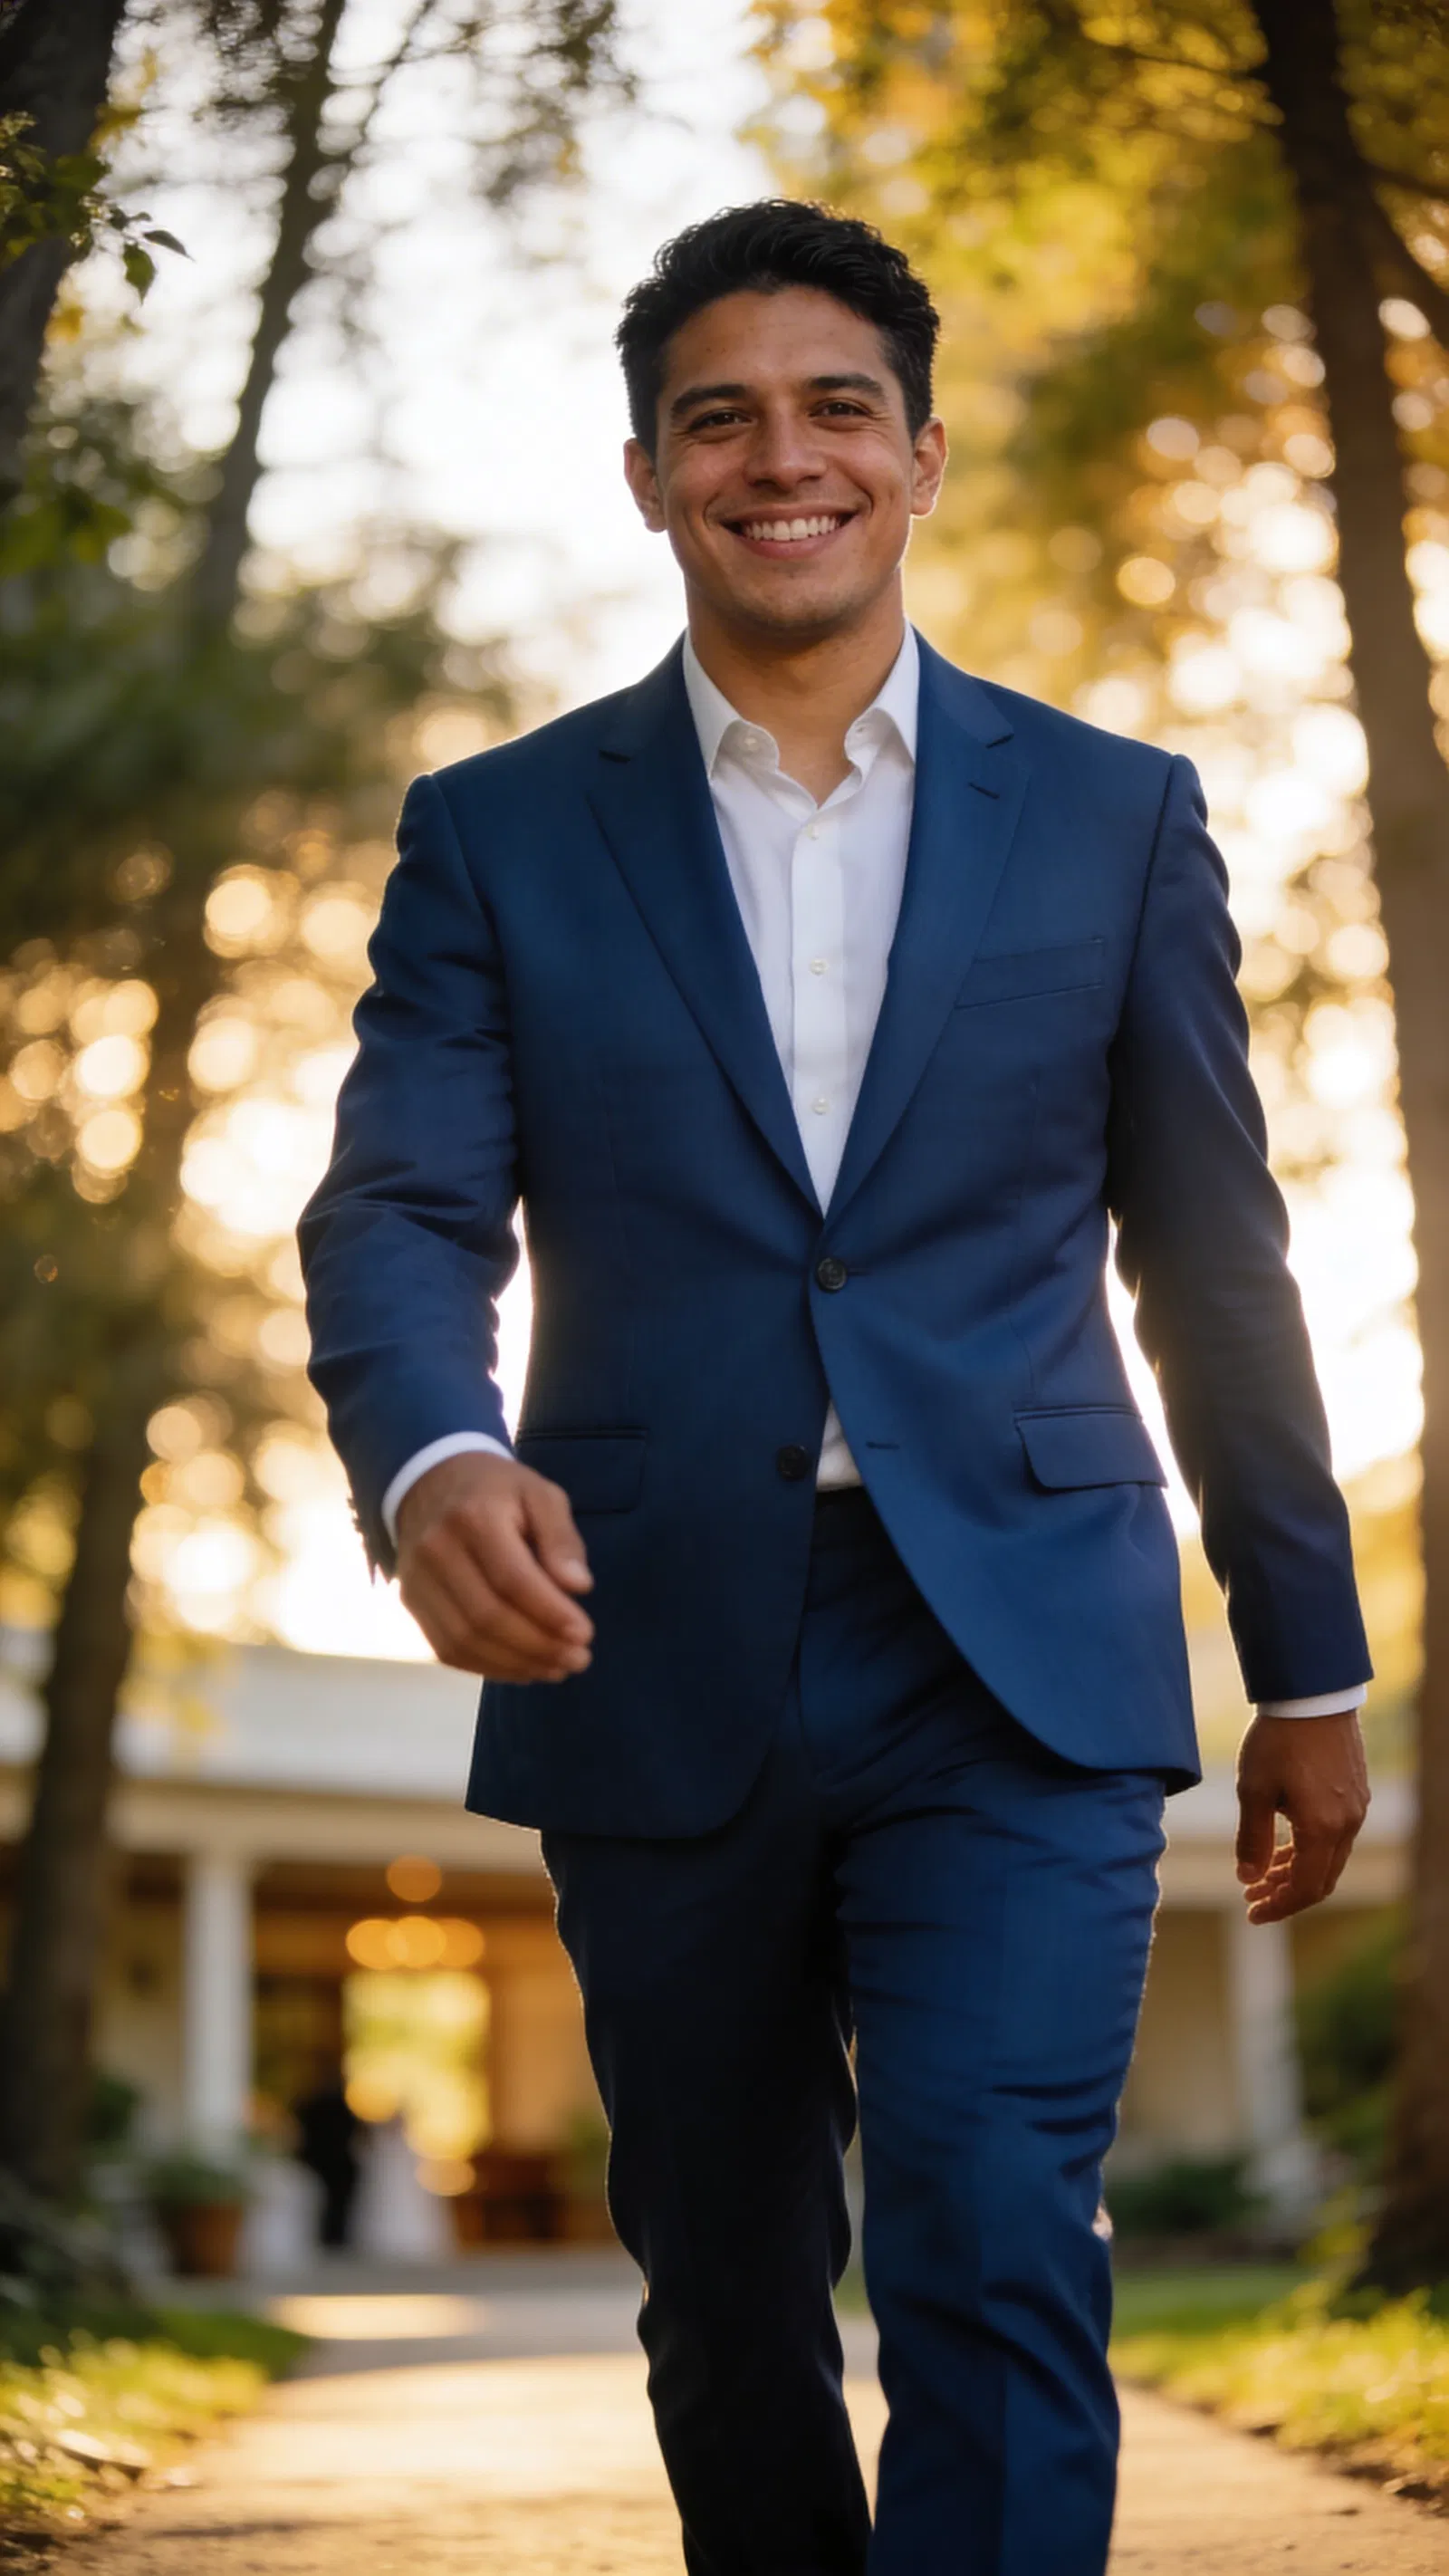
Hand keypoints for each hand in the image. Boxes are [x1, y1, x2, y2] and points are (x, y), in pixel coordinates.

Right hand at [396, 1450, 593, 1681]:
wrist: (432, 1484)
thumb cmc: (499, 1492)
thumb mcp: (541, 1495)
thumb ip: (561, 1538)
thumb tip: (579, 1587)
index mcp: (474, 1517)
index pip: (513, 1579)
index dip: (550, 1613)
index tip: (585, 1635)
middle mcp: (436, 1551)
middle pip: (487, 1616)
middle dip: (538, 1646)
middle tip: (578, 1659)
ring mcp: (416, 1581)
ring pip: (465, 1641)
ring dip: (516, 1664)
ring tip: (556, 1668)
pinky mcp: (410, 1604)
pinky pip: (447, 1649)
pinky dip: (488, 1667)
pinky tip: (523, 1668)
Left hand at [1234, 1710, 1369, 1922]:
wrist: (1311, 1694)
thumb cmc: (1277, 1740)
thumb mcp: (1253, 1790)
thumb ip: (1252, 1840)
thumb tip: (1247, 1878)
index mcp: (1323, 1829)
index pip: (1306, 1888)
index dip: (1279, 1906)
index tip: (1251, 1912)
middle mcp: (1348, 1824)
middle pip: (1321, 1879)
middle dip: (1286, 1894)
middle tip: (1251, 1896)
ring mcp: (1356, 1808)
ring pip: (1329, 1858)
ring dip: (1296, 1871)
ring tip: (1260, 1874)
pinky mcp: (1355, 1791)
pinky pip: (1335, 1835)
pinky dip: (1309, 1848)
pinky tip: (1282, 1844)